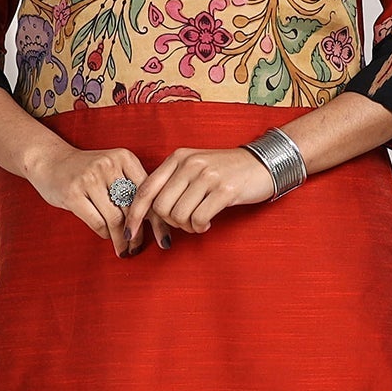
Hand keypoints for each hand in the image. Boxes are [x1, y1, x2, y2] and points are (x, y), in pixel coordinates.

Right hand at [29, 145, 173, 256]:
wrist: (49, 160)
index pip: (148, 193)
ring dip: (121, 239)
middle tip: (137, 247)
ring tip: (124, 249)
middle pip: (132, 208)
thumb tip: (157, 222)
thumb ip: (132, 187)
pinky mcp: (73, 193)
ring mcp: (89, 178)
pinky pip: (97, 222)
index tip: (165, 240)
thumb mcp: (113, 169)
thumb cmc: (87, 171)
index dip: (157, 220)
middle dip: (137, 233)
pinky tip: (107, 237)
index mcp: (124, 158)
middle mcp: (109, 165)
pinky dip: (105, 234)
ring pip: (116, 219)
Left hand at [121, 146, 276, 249]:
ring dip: (187, 226)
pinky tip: (207, 223)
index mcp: (177, 158)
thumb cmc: (224, 171)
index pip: (146, 189)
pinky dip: (200, 227)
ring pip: (179, 215)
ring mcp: (207, 176)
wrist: (261, 164)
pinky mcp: (224, 190)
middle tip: (185, 222)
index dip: (135, 214)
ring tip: (198, 222)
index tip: (130, 233)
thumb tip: (148, 212)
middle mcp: (189, 164)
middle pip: (161, 207)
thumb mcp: (194, 168)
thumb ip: (171, 183)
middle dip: (169, 223)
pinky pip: (199, 219)